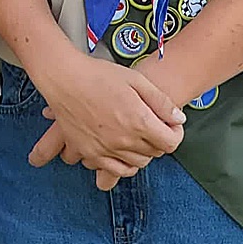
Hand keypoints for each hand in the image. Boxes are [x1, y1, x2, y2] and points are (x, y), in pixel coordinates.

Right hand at [28, 50, 183, 185]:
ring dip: (142, 152)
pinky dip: (123, 163)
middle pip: (154, 153)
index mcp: (139, 121)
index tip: (170, 125)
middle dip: (158, 140)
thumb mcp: (135, 79)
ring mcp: (106, 149)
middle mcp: (124, 140)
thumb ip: (160, 101)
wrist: (64, 79)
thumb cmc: (98, 75)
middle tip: (151, 125)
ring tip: (135, 135)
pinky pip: (115, 169)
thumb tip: (178, 119)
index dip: (175, 133)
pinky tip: (122, 149)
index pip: (170, 143)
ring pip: (137, 164)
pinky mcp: (90, 153)